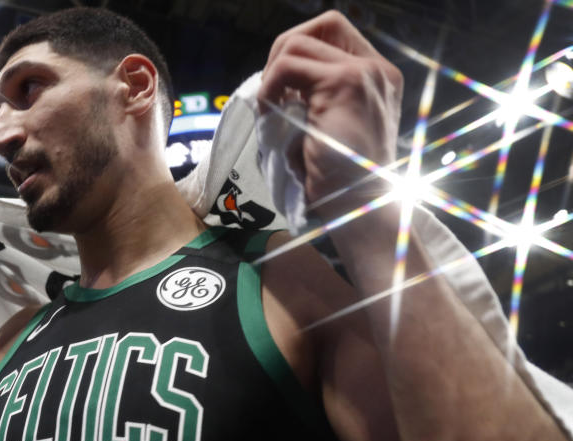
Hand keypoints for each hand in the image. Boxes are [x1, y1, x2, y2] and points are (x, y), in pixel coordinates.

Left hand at [258, 10, 402, 213]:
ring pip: (297, 43)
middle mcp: (377, 69)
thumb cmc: (339, 182)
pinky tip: (271, 118)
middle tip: (273, 95)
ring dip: (272, 77)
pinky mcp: (344, 83)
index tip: (284, 89)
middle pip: (322, 25)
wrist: (358, 210)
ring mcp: (364, 72)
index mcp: (377, 77)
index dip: (299, 51)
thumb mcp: (329, 128)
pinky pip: (287, 67)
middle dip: (284, 52)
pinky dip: (269, 89)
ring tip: (272, 113)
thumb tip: (278, 82)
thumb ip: (316, 99)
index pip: (335, 33)